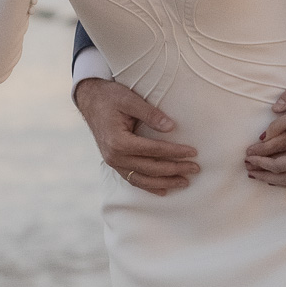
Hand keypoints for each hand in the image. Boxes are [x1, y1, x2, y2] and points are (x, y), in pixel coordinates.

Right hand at [75, 78, 198, 196]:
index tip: (193, 152)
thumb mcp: (130, 99)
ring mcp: (113, 163)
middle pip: (150, 168)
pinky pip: (133, 179)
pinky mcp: (114, 163)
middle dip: (175, 169)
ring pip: (142, 179)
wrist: (90, 100)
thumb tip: (171, 128)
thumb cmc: (110, 97)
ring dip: (165, 182)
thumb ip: (150, 114)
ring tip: (184, 182)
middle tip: (195, 168)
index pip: (153, 150)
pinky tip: (163, 190)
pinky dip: (149, 186)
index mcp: (118, 141)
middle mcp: (114, 156)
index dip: (175, 152)